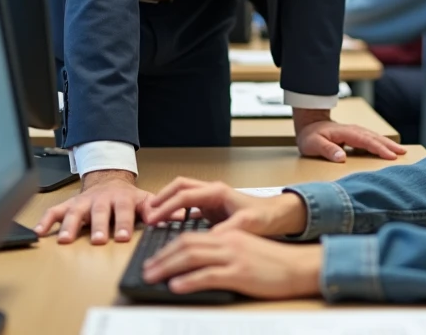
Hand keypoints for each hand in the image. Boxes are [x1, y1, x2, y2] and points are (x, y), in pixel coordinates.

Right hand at [34, 170, 152, 244]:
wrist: (108, 180)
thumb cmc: (127, 197)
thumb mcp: (145, 199)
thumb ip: (158, 209)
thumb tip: (180, 216)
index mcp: (122, 199)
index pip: (124, 211)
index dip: (123, 223)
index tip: (122, 237)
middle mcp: (101, 200)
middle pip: (99, 213)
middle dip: (98, 226)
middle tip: (98, 240)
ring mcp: (84, 202)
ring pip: (75, 213)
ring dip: (70, 225)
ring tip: (64, 239)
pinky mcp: (70, 205)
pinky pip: (55, 211)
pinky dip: (46, 219)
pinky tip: (39, 231)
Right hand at [142, 177, 307, 237]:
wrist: (277, 216)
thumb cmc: (265, 216)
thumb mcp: (248, 224)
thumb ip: (229, 229)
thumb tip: (210, 238)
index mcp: (218, 192)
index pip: (185, 194)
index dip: (167, 206)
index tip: (154, 218)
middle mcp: (212, 192)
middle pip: (180, 187)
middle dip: (162, 198)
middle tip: (148, 213)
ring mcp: (211, 199)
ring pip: (183, 194)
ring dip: (168, 203)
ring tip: (154, 217)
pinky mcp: (212, 208)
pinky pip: (189, 206)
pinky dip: (177, 212)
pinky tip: (171, 226)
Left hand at [143, 229, 322, 299]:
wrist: (299, 267)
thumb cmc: (274, 263)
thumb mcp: (245, 251)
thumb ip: (222, 254)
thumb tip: (198, 266)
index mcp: (227, 234)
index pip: (190, 236)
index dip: (168, 246)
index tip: (154, 257)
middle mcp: (228, 241)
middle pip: (186, 243)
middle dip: (162, 256)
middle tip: (147, 268)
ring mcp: (233, 256)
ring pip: (192, 256)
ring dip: (167, 266)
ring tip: (152, 276)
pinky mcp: (239, 272)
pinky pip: (208, 274)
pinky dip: (189, 280)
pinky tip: (176, 286)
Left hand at [294, 108, 406, 162]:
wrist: (309, 125)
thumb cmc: (310, 137)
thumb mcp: (313, 144)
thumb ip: (327, 150)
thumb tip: (342, 157)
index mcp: (345, 132)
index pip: (365, 141)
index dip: (378, 148)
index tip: (390, 156)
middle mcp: (353, 130)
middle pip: (374, 138)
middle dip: (389, 145)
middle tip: (403, 153)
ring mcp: (355, 132)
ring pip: (374, 137)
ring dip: (388, 144)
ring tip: (401, 151)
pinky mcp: (356, 135)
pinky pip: (371, 139)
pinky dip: (381, 143)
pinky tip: (388, 149)